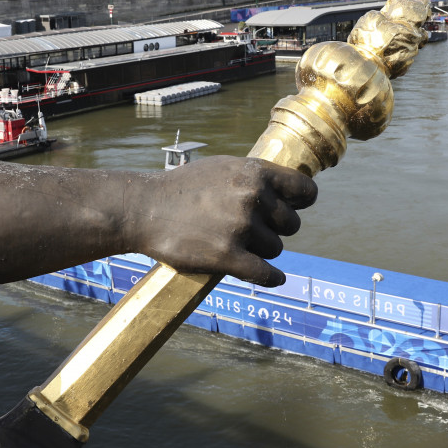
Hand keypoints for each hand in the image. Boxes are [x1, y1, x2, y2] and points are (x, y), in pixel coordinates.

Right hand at [124, 156, 316, 286]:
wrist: (143, 209)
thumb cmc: (182, 188)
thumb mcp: (222, 168)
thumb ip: (254, 177)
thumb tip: (288, 189)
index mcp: (254, 172)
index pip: (304, 191)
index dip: (301, 202)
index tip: (294, 209)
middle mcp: (252, 197)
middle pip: (291, 225)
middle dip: (275, 230)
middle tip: (251, 230)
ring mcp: (240, 227)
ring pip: (275, 249)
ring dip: (260, 251)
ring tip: (234, 243)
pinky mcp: (226, 256)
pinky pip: (265, 274)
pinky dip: (272, 279)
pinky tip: (274, 279)